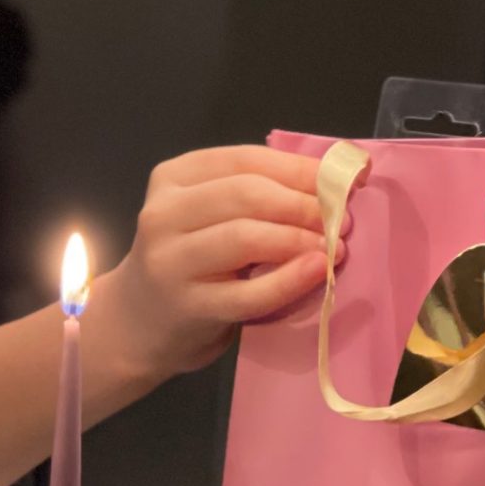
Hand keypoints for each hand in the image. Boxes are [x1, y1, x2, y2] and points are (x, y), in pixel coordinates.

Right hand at [96, 146, 347, 382]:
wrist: (137, 325)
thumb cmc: (188, 265)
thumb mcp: (207, 217)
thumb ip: (253, 196)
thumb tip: (329, 182)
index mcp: (173, 178)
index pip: (246, 160)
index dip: (301, 168)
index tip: (347, 178)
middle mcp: (163, 214)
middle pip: (246, 194)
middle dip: (303, 204)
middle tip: (340, 220)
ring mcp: (170, 261)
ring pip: (245, 236)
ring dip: (298, 238)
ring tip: (332, 248)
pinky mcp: (187, 306)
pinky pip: (248, 292)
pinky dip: (288, 281)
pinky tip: (315, 272)